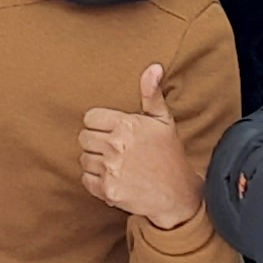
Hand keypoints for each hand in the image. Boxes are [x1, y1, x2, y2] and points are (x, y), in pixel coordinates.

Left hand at [78, 60, 205, 228]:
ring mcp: (111, 170)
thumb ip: (151, 93)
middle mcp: (116, 146)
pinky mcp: (108, 191)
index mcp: (126, 125)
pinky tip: (113, 177)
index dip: (100, 123)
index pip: (90, 118)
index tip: (113, 130)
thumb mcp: (163, 121)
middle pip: (84, 137)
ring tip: (116, 163)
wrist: (178, 195)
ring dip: (96, 161)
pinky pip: (86, 179)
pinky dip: (96, 180)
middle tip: (115, 148)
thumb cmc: (169, 155)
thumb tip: (153, 67)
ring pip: (84, 158)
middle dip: (97, 141)